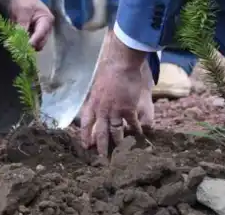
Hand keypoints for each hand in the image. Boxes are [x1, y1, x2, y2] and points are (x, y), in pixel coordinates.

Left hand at [9, 0, 53, 50]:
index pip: (41, 34)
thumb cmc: (24, 1)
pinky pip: (32, 43)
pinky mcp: (36, 34)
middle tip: (16, 45)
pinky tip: (17, 40)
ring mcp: (42, 32)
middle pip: (41, 43)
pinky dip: (25, 43)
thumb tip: (19, 39)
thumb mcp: (22, 11)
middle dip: (29, 45)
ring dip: (27, 45)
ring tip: (15, 42)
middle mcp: (47, 28)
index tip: (22, 46)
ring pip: (36, 45)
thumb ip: (22, 24)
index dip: (32, 42)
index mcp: (46, 20)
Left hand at [79, 30, 153, 155]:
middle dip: (101, 147)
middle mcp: (102, 110)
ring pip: (115, 132)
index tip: (86, 146)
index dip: (85, 136)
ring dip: (118, 144)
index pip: (86, 124)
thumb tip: (93, 106)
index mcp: (92, 103)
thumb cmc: (109, 71)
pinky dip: (136, 132)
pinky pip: (132, 125)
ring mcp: (114, 111)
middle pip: (100, 133)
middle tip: (102, 160)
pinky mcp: (128, 110)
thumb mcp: (97, 85)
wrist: (121, 64)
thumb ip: (96, 98)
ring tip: (121, 155)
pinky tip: (139, 138)